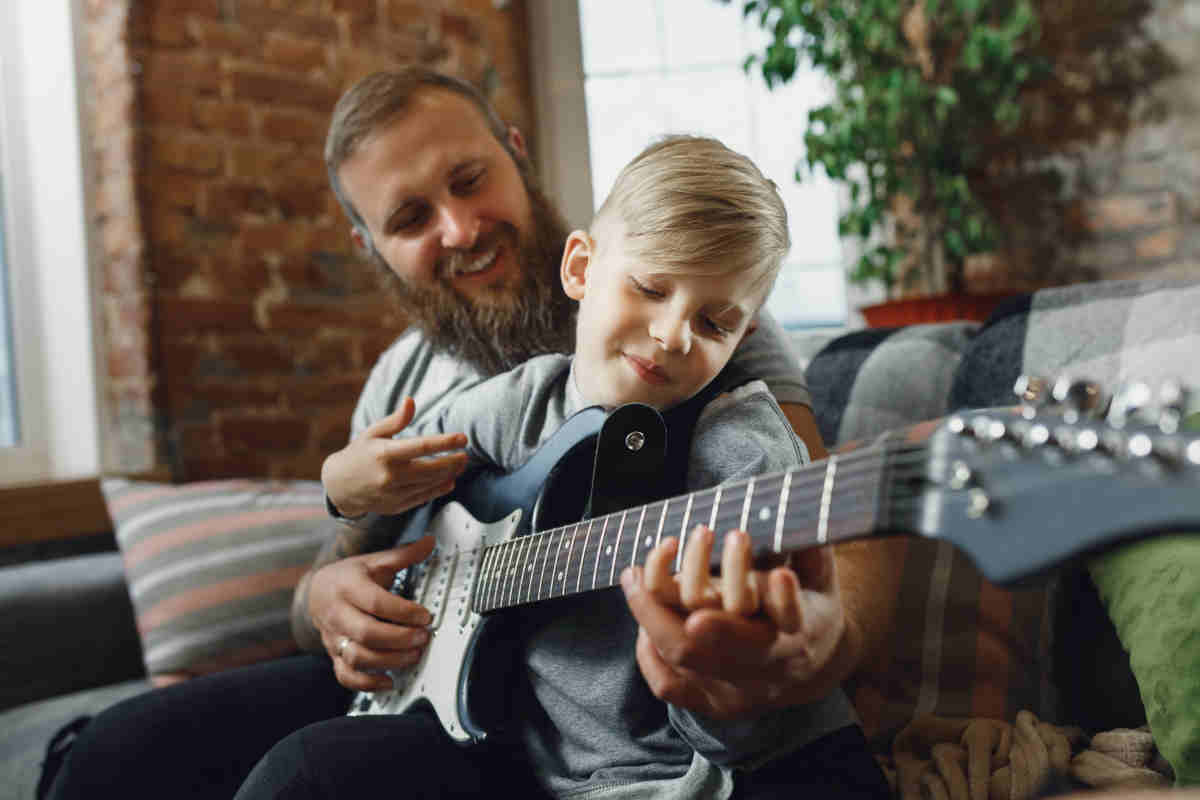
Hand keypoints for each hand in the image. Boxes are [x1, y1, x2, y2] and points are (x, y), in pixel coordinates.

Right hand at [307, 536, 435, 690]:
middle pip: (366, 632)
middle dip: (399, 638)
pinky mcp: (335, 655)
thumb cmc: (349, 577)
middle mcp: (338, 614)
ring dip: (389, 660)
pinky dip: (368, 683)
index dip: (402, 611)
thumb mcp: (373, 561)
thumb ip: (402, 554)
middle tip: (422, 637)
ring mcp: (335, 637)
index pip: (375, 601)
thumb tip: (429, 542)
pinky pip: (346, 676)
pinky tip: (390, 680)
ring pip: (357, 656)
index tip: (425, 615)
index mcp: (348, 587)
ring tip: (413, 655)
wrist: (316, 592)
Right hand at [322, 396, 468, 518]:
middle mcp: (390, 476)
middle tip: (465, 454)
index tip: (463, 438)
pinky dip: (439, 489)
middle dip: (452, 461)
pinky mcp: (396, 506)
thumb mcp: (373, 433)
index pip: (421, 447)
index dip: (445, 442)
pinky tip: (449, 480)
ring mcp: (393, 494)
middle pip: (431, 469)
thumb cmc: (359, 454)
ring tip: (460, 464)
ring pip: (430, 484)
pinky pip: (424, 497)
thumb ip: (396, 420)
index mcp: (384, 454)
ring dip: (449, 474)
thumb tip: (411, 401)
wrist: (338, 486)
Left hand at [620, 526, 850, 718]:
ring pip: (683, 658)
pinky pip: (668, 686)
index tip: (763, 571)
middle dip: (679, 589)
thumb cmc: (812, 606)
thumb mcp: (822, 577)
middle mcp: (770, 669)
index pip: (784, 622)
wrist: (815, 666)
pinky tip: (640, 616)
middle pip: (721, 643)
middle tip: (666, 546)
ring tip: (633, 574)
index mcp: (802, 634)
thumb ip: (809, 547)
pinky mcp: (713, 704)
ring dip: (652, 613)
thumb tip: (801, 501)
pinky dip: (648, 652)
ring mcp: (738, 691)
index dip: (775, 598)